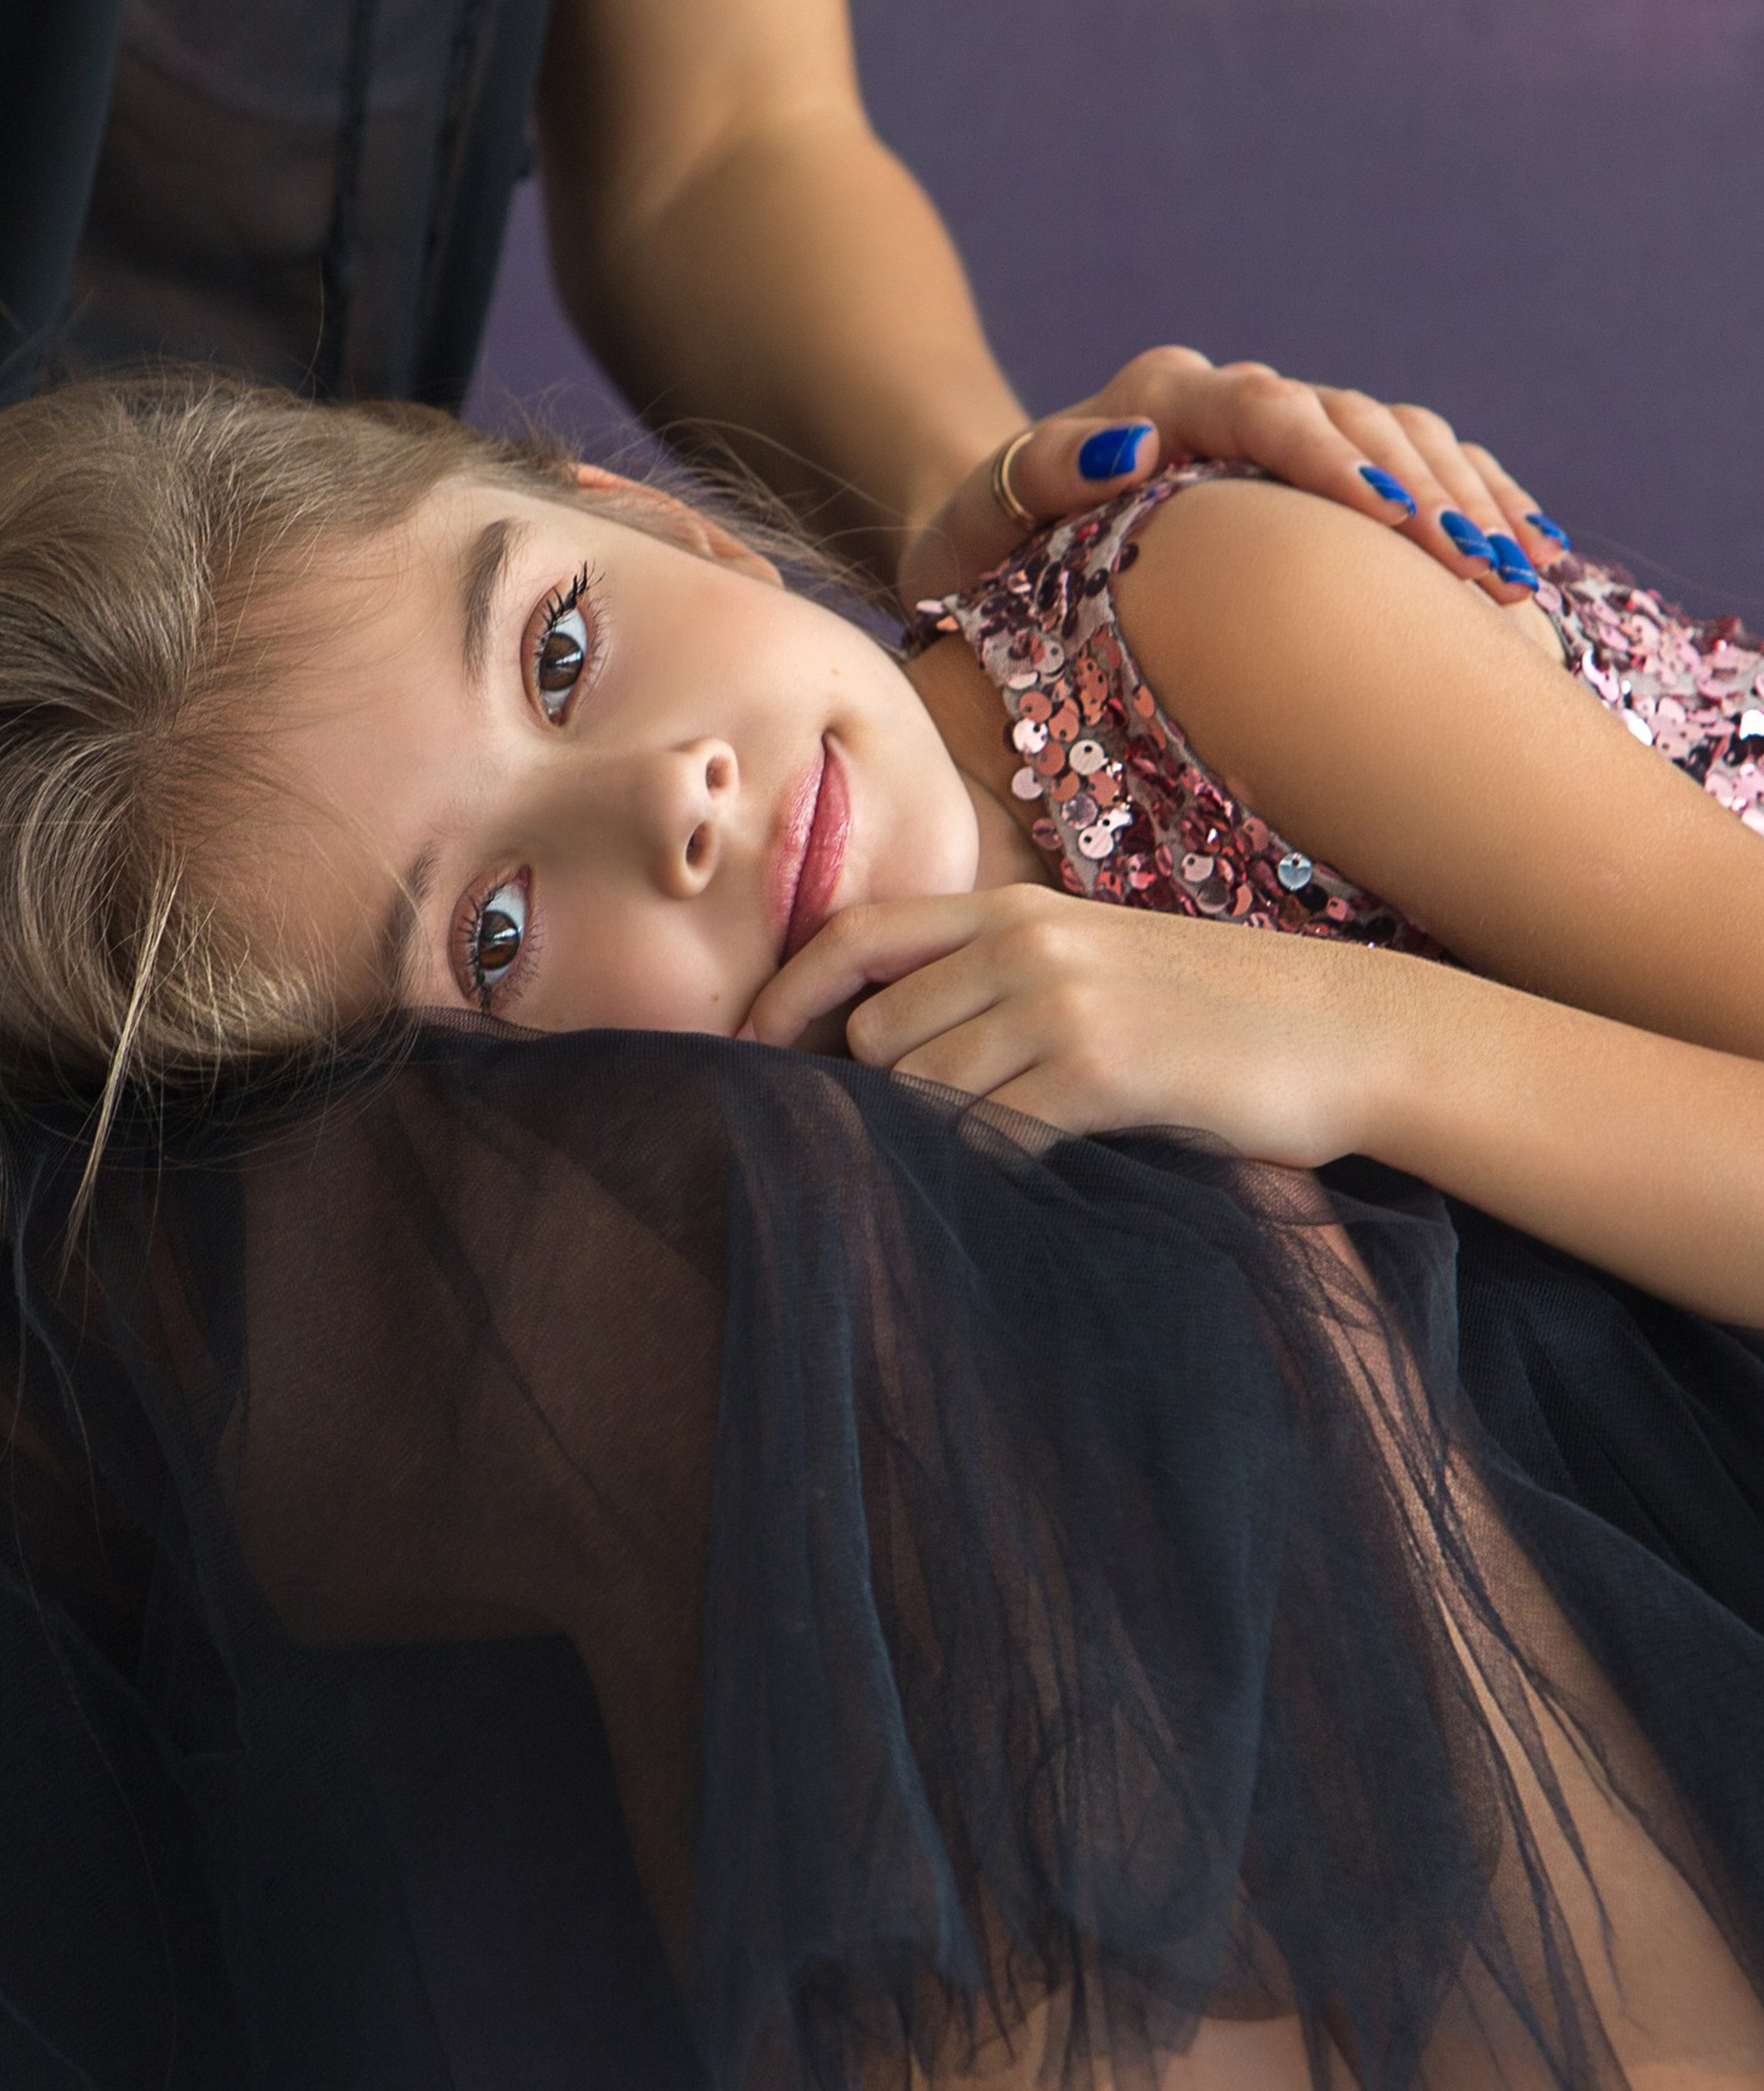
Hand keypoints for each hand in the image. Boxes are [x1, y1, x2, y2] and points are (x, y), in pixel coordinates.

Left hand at [739, 883, 1411, 1165]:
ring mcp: (1063, 1002)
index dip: (783, 999)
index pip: (854, 938)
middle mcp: (1025, 943)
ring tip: (955, 1168)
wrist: (1348, 1030)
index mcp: (1015, 910)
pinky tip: (1022, 1180)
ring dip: (922, 1138)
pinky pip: (992, 1133)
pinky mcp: (1104, 1069)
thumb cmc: (1217, 1013)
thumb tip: (888, 1047)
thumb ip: (999, 982)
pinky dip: (985, 1167)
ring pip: (921, 1085)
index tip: (743, 1059)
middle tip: (876, 1147)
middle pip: (874, 1030)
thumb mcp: (1096, 963)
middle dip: (864, 1095)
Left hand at [896, 348, 1563, 611]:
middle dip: (1422, 491)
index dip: (1331, 455)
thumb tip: (1129, 445)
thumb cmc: (975, 553)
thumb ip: (1036, 478)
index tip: (1387, 510)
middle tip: (1481, 569)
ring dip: (1461, 499)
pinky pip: (1413, 460)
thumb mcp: (973, 525)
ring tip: (1516, 576)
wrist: (988, 536)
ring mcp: (1277, 428)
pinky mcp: (1311, 467)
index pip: (1262, 408)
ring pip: (1397, 432)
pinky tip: (1526, 550)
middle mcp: (1227, 398)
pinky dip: (1470, 496)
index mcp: (1154, 400)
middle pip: (1350, 417)